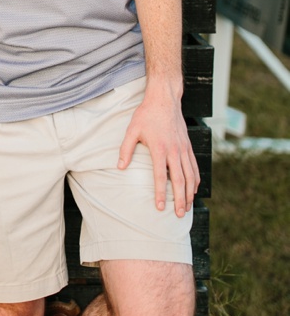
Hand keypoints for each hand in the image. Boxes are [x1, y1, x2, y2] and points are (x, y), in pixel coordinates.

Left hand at [119, 83, 198, 216]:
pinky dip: (195, 180)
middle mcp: (175, 151)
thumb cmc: (146, 115)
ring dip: (189, 194)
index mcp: (160, 149)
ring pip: (190, 176)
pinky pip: (194, 167)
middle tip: (178, 215)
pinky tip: (193, 190)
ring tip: (187, 208)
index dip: (161, 194)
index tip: (160, 207)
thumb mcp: (132, 130)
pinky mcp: (188, 146)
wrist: (165, 101)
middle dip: (179, 200)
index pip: (161, 176)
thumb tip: (120, 167)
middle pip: (179, 180)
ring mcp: (184, 149)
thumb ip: (125, 149)